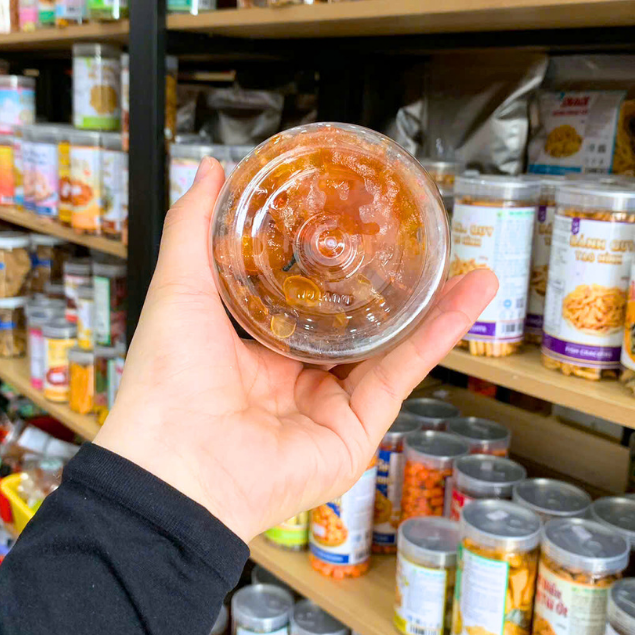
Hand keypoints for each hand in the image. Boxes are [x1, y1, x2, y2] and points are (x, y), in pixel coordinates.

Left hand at [96, 157, 497, 542]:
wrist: (178, 465)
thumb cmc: (168, 380)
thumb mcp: (181, 286)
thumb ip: (195, 227)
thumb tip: (210, 170)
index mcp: (255, 350)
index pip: (306, 303)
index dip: (334, 268)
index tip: (358, 230)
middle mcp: (295, 380)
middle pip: (356, 327)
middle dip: (392, 289)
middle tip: (421, 248)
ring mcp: (328, 407)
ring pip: (390, 348)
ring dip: (431, 307)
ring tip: (466, 265)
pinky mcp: (357, 430)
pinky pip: (401, 375)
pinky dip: (437, 336)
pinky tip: (467, 299)